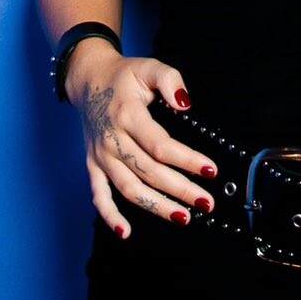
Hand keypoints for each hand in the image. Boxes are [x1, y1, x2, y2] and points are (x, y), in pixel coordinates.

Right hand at [66, 46, 215, 237]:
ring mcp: (101, 156)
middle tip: (207, 202)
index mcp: (128, 115)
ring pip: (129, 188)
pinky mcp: (93, 166)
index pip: (160, 145)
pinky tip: (126, 233)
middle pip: (149, 172)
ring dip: (156, 206)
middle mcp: (112, 140)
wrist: (89, 80)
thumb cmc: (125, 76)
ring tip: (183, 217)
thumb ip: (170, 80)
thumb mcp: (149, 67)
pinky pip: (99, 195)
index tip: (211, 170)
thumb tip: (185, 104)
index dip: (186, 160)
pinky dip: (110, 216)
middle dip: (180, 189)